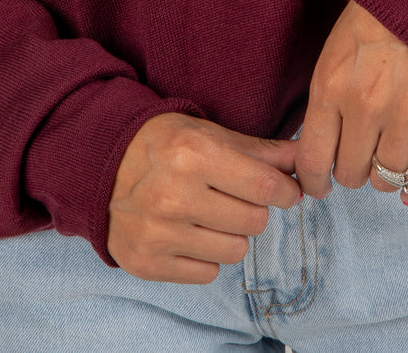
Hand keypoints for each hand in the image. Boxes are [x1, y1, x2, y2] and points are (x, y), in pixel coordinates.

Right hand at [106, 113, 301, 283]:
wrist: (102, 165)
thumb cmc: (164, 144)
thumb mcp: (209, 134)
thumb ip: (260, 150)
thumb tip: (305, 160)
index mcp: (194, 154)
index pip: (267, 186)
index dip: (286, 190)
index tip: (286, 190)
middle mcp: (175, 195)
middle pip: (255, 221)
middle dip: (254, 209)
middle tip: (236, 197)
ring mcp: (158, 233)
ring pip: (236, 251)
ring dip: (232, 234)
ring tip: (210, 215)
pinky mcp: (147, 262)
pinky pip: (208, 273)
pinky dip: (206, 256)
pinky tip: (190, 233)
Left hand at [293, 0, 407, 206]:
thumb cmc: (376, 23)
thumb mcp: (335, 53)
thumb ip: (326, 101)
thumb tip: (318, 151)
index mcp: (331, 87)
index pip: (312, 159)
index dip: (313, 182)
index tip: (319, 186)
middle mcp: (364, 107)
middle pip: (350, 173)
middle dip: (352, 171)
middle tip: (359, 157)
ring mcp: (404, 115)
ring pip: (386, 178)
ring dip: (384, 176)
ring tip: (386, 158)